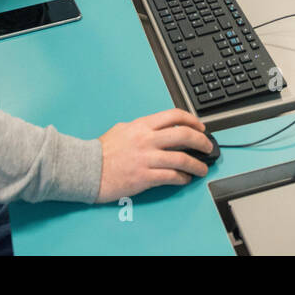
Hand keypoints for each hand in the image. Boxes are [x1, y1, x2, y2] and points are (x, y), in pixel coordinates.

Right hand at [96, 109, 211, 200]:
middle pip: (184, 135)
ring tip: (202, 169)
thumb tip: (155, 130)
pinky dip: (182, 178)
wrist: (86, 169)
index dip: (192, 120)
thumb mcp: (121, 129)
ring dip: (197, 164)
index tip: (200, 127)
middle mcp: (147, 139)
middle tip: (208, 147)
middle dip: (201, 141)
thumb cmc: (101, 151)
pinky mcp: (144, 176)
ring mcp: (147, 158)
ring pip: (182, 158)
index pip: (174, 116)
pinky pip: (171, 176)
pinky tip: (185, 179)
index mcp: (142, 125)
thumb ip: (140, 128)